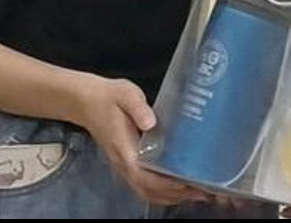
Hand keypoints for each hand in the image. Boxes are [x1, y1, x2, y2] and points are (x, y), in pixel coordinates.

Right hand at [62, 73, 204, 206]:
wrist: (87, 102)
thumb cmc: (109, 98)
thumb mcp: (125, 94)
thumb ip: (138, 107)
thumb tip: (151, 123)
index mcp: (124, 149)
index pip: (142, 176)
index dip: (164, 183)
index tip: (186, 183)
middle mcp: (124, 164)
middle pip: (148, 191)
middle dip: (175, 194)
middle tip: (202, 190)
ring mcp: (124, 167)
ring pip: (146, 192)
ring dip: (171, 196)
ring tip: (197, 192)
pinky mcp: (128, 165)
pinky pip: (145, 187)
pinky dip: (163, 193)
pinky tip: (180, 187)